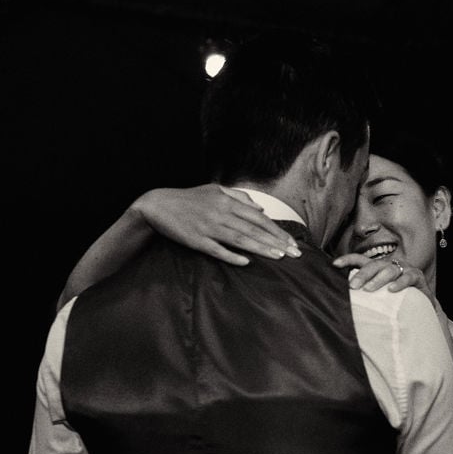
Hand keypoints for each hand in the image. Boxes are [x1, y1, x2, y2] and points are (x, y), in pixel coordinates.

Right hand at [132, 184, 300, 265]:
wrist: (158, 205)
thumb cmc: (189, 199)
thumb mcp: (215, 190)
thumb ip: (239, 198)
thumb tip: (261, 209)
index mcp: (227, 201)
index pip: (259, 218)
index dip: (277, 230)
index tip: (292, 242)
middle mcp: (221, 213)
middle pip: (254, 229)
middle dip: (276, 242)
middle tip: (294, 254)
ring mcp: (209, 227)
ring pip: (240, 239)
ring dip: (261, 248)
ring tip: (279, 257)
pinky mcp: (196, 240)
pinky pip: (217, 250)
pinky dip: (231, 256)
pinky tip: (246, 262)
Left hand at [330, 254, 432, 301]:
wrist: (421, 306)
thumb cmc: (396, 300)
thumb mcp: (378, 295)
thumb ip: (364, 294)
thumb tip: (341, 298)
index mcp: (378, 268)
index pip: (360, 260)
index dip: (347, 260)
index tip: (334, 264)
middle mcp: (390, 265)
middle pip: (373, 265)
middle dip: (362, 274)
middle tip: (352, 286)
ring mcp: (404, 269)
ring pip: (389, 270)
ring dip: (378, 279)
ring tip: (368, 290)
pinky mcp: (417, 276)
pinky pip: (408, 278)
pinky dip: (400, 284)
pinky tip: (392, 290)